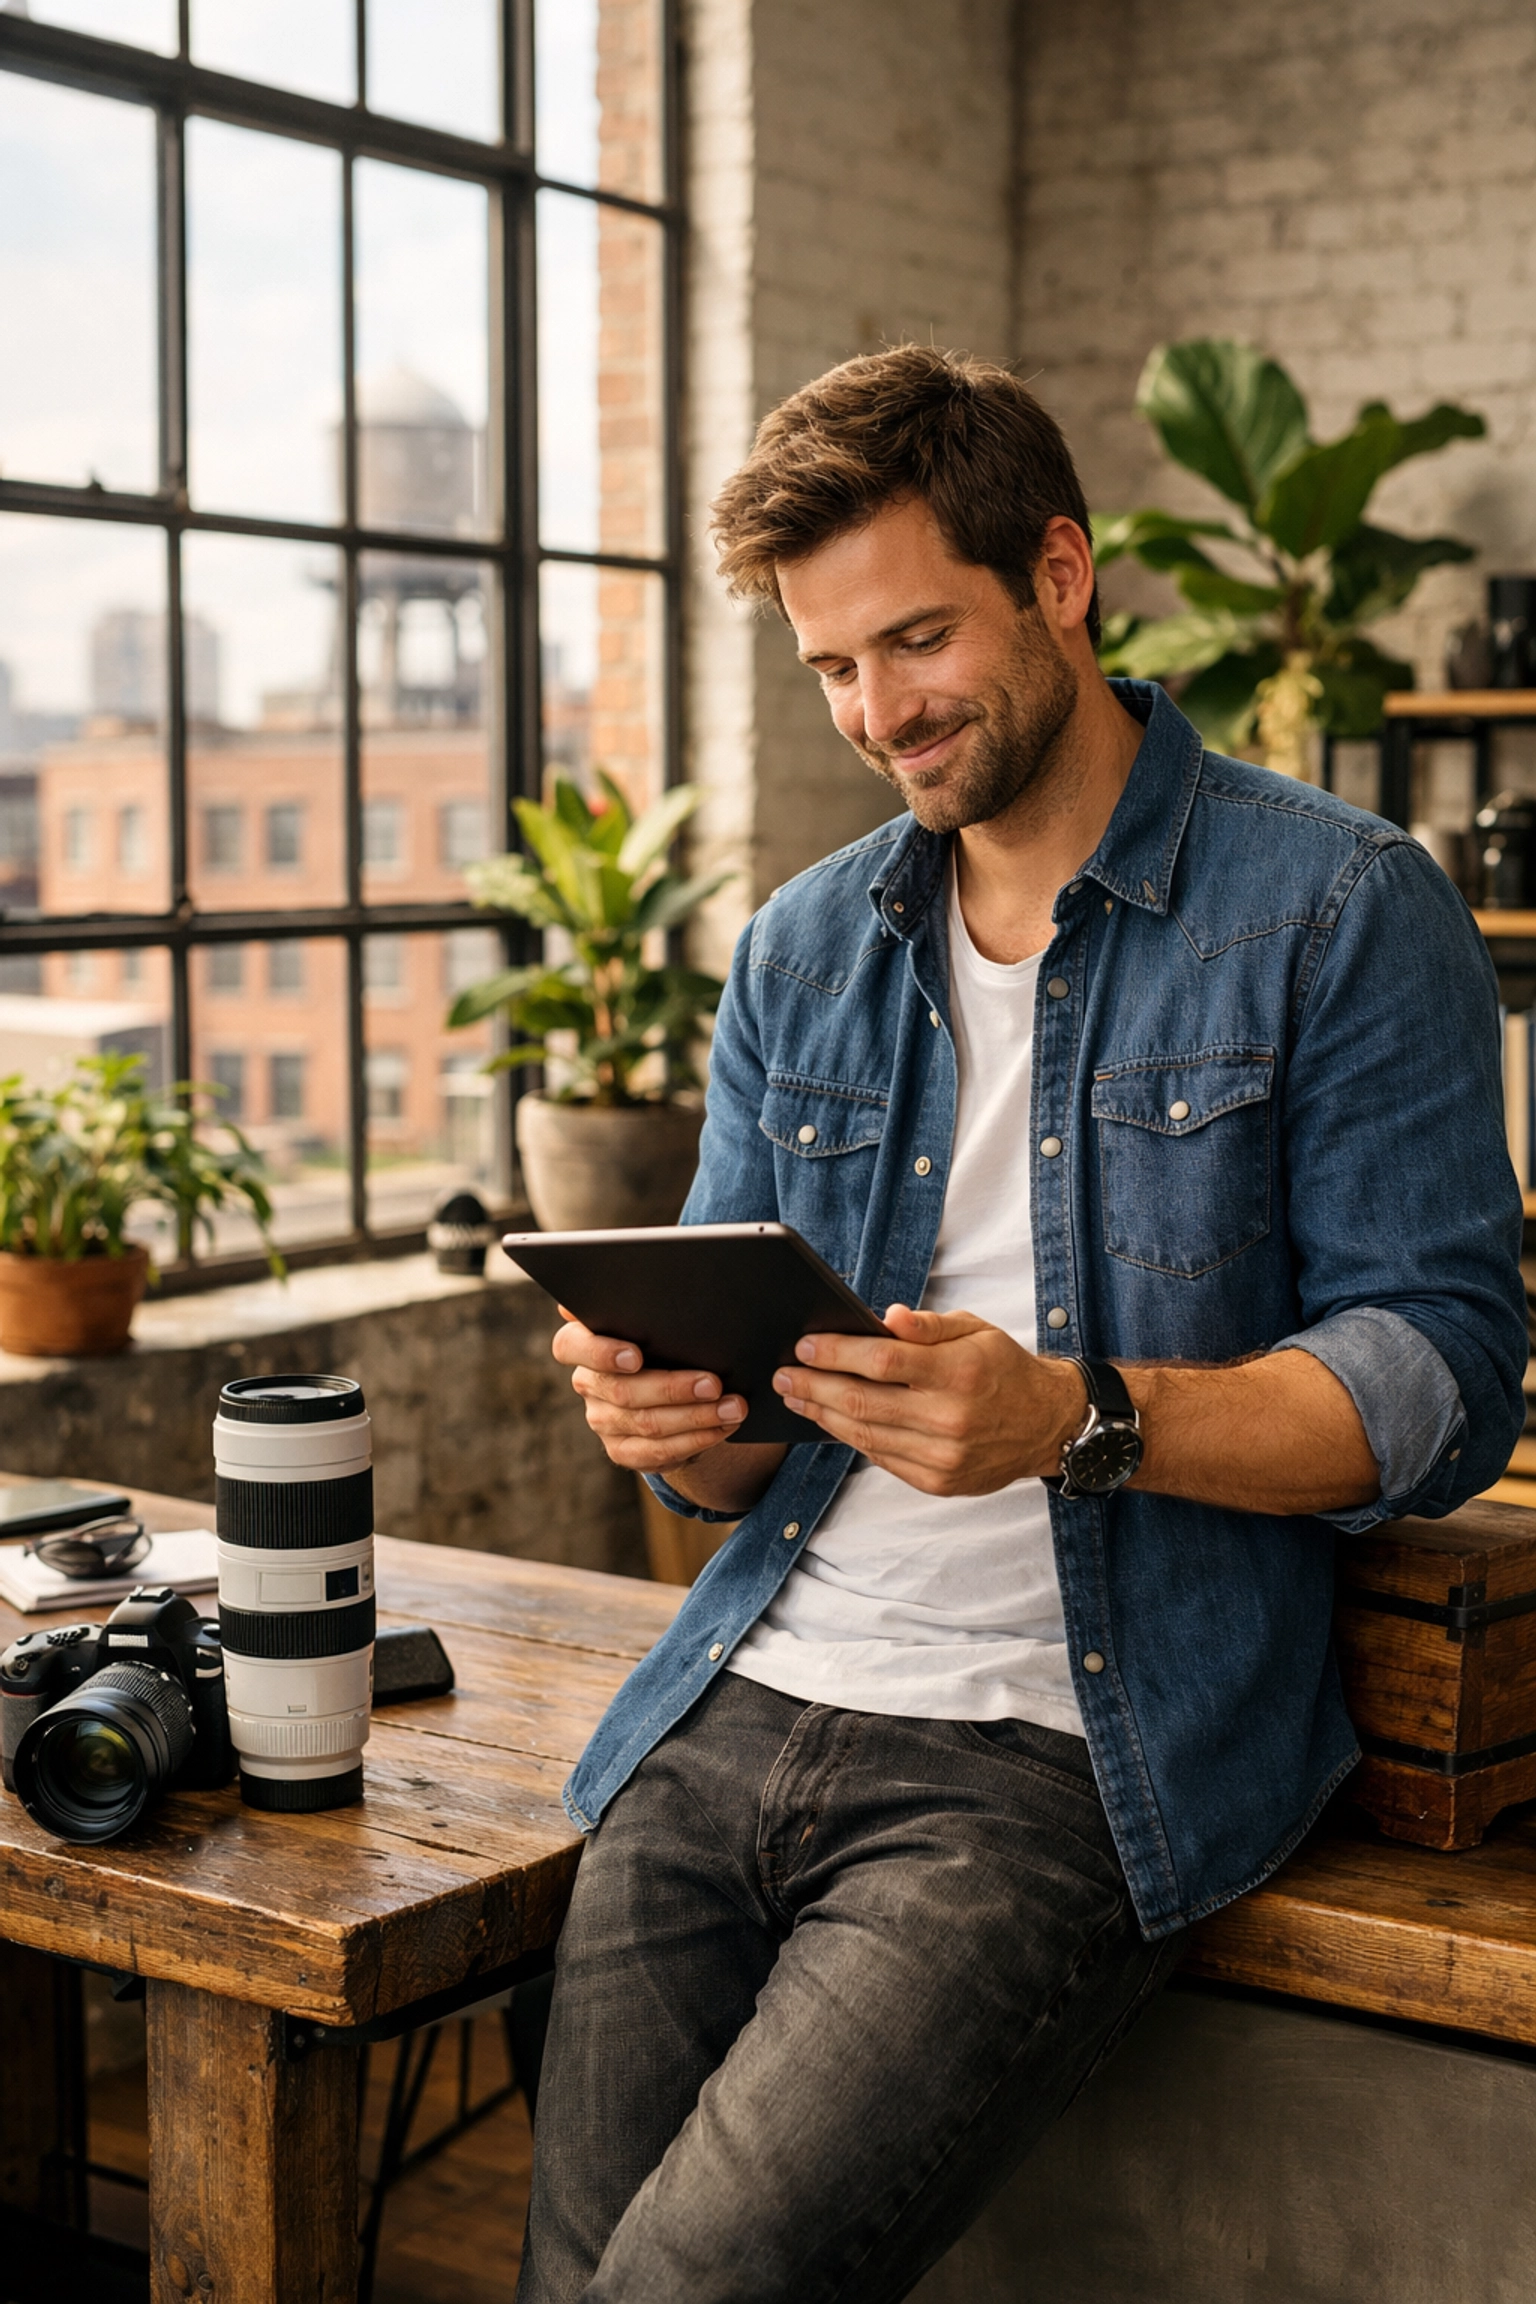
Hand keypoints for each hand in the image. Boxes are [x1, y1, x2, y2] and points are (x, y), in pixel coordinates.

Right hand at [553, 1312, 748, 1473]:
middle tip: (715, 1383)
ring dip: (696, 1417)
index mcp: (583, 1343)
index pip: (571, 1346)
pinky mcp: (623, 1450)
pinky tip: (722, 1427)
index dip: (600, 1353)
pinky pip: (657, 1452)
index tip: (636, 1355)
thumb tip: (657, 1281)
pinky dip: (696, 1440)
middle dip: (674, 1388)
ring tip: (734, 1407)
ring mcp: (603, 1421)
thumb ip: (648, 1307)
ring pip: (646, 1424)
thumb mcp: (660, 1319)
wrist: (677, 1382)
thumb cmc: (668, 1337)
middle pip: (622, 1391)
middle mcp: (588, 1383)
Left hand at [771, 1305, 1086, 1494]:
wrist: (1046, 1425)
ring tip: (796, 1396)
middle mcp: (951, 1419)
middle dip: (814, 1386)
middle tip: (783, 1374)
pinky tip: (830, 1420)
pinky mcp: (938, 1482)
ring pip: (864, 1436)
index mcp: (960, 1373)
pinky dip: (850, 1438)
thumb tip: (885, 1318)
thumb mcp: (976, 1330)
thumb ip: (928, 1325)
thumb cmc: (1004, 1369)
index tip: (805, 1345)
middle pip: (863, 1403)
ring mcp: (943, 1456)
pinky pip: (881, 1458)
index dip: (837, 1353)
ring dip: (822, 1415)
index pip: (882, 1362)